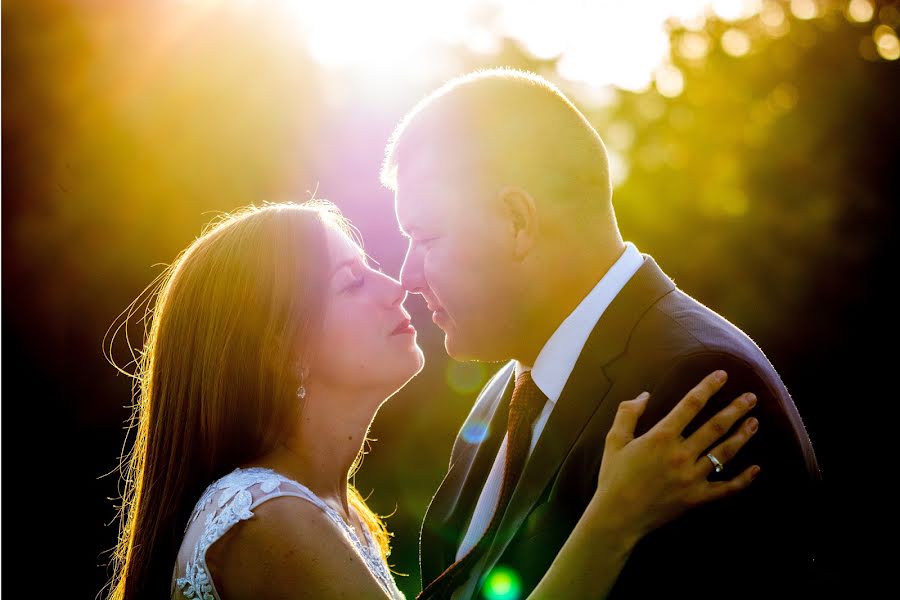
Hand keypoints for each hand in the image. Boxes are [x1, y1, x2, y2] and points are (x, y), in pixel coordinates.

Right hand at [593, 370, 759, 539]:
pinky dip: (743, 480)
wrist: (617, 517)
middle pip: (715, 427)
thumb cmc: (613, 477)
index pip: (690, 405)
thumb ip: (628, 414)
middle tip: (751, 397)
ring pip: (724, 453)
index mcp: (660, 437)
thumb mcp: (614, 441)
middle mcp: (680, 454)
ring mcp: (692, 478)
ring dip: (742, 436)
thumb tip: (645, 395)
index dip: (708, 388)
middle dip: (735, 409)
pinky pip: (726, 488)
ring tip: (755, 422)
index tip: (722, 375)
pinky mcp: (697, 498)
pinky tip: (756, 469)